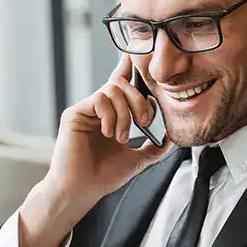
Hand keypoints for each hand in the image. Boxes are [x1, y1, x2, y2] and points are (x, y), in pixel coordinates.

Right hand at [17, 55, 172, 246]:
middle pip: (122, 84)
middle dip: (139, 100)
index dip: (128, 67)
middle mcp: (97, 109)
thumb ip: (155, 147)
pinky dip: (110, 115)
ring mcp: (85, 110)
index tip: (137, 55)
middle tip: (143, 122)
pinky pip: (99, 99)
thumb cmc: (104, 177)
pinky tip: (108, 133)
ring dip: (124, 114)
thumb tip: (172, 137)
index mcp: (111, 115)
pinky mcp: (74, 114)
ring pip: (112, 90)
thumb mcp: (138, 160)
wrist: (82, 190)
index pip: (121, 84)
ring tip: (121, 137)